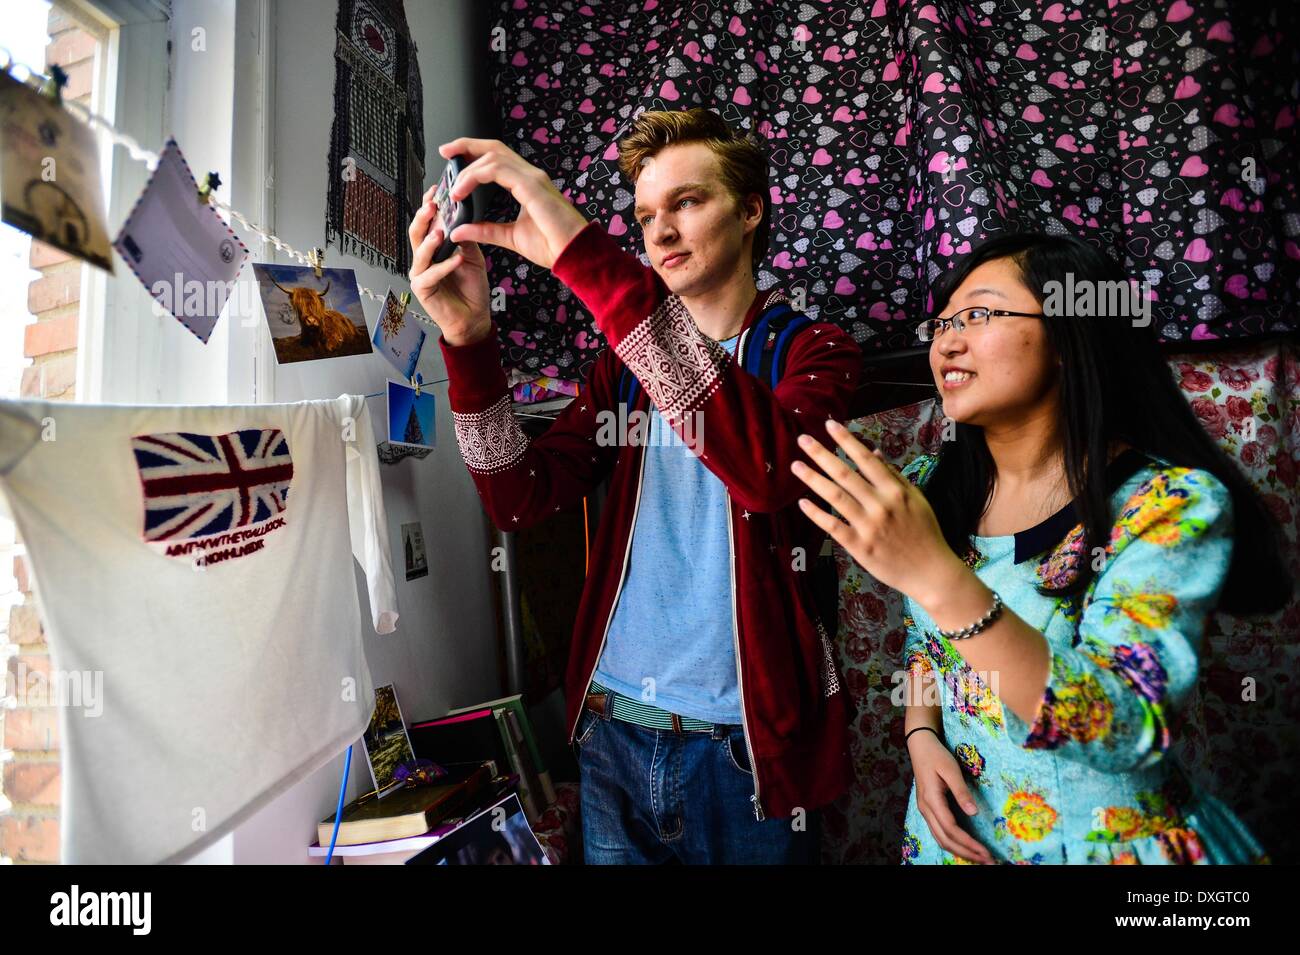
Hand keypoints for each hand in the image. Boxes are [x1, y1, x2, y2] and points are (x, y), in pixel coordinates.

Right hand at [408, 182, 491, 345]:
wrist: (474, 317)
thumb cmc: (471, 288)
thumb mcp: (472, 256)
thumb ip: (465, 238)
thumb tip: (461, 217)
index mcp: (434, 248)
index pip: (427, 222)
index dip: (429, 206)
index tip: (436, 190)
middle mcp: (424, 258)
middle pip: (417, 233)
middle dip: (423, 218)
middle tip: (432, 205)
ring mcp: (421, 273)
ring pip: (420, 252)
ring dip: (430, 241)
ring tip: (440, 231)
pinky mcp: (423, 289)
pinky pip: (431, 275)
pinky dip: (445, 266)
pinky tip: (457, 259)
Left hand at [437, 138, 588, 269]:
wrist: (574, 255)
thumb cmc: (553, 246)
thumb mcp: (510, 237)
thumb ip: (484, 231)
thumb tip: (458, 229)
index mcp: (527, 184)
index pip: (497, 158)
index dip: (474, 152)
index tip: (452, 158)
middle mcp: (530, 176)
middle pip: (494, 148)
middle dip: (466, 145)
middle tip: (445, 152)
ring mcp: (532, 178)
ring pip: (492, 157)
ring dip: (467, 168)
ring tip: (453, 187)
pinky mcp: (532, 186)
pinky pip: (497, 171)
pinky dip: (475, 177)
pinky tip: (462, 190)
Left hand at [791, 420, 969, 607]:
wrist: (931, 571)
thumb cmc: (924, 532)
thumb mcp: (916, 499)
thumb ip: (893, 475)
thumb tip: (873, 452)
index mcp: (896, 490)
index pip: (866, 459)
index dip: (846, 440)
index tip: (829, 425)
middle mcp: (881, 505)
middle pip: (845, 474)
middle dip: (822, 454)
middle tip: (802, 439)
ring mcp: (869, 526)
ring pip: (835, 497)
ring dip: (813, 479)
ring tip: (796, 465)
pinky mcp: (860, 546)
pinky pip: (833, 526)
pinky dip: (817, 514)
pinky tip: (803, 502)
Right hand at [907, 729, 994, 863]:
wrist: (920, 746)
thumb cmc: (936, 755)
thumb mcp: (951, 769)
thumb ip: (961, 791)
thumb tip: (973, 812)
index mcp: (931, 800)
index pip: (951, 829)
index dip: (968, 843)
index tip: (986, 852)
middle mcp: (926, 810)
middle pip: (945, 840)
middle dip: (967, 853)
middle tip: (988, 861)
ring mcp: (925, 811)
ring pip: (941, 839)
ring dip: (960, 851)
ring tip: (979, 857)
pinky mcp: (928, 810)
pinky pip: (939, 833)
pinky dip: (952, 844)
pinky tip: (965, 846)